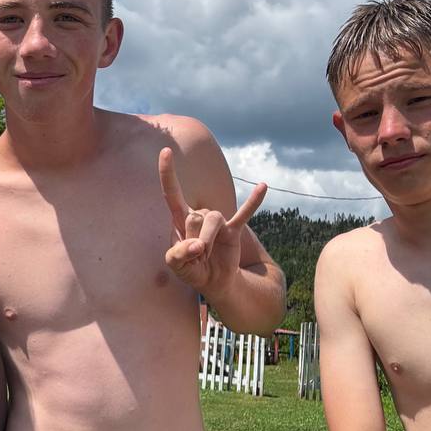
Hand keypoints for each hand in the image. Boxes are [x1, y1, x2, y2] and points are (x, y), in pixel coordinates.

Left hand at [158, 147, 265, 294]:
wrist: (214, 280)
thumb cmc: (190, 268)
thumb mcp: (176, 266)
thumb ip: (178, 255)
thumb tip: (197, 245)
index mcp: (179, 219)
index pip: (172, 193)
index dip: (168, 173)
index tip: (166, 150)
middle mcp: (198, 214)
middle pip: (195, 216)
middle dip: (195, 241)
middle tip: (195, 257)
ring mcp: (217, 221)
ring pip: (213, 219)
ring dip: (208, 242)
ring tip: (206, 256)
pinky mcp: (233, 229)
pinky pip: (244, 213)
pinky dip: (253, 201)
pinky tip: (263, 186)